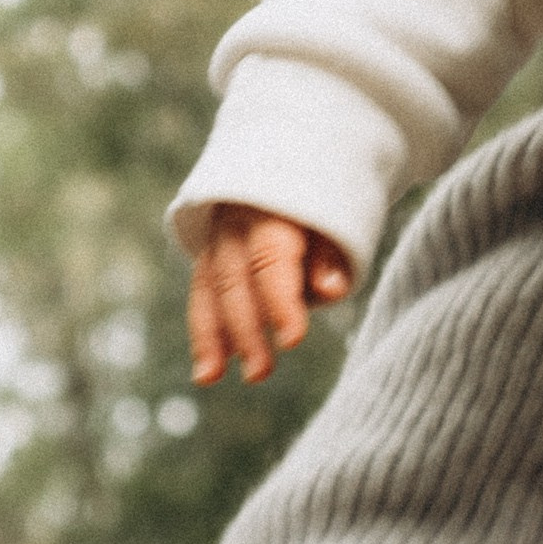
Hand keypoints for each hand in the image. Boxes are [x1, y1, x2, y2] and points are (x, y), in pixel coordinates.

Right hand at [187, 202, 352, 384]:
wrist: (292, 166)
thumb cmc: (324, 205)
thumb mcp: (339, 220)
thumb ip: (332, 255)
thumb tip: (332, 289)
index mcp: (271, 213)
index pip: (271, 261)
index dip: (280, 302)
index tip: (292, 340)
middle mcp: (235, 225)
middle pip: (234, 281)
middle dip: (245, 330)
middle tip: (259, 372)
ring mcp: (217, 240)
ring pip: (208, 290)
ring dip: (211, 337)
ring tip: (211, 377)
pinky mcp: (210, 257)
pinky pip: (203, 296)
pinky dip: (205, 333)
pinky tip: (209, 370)